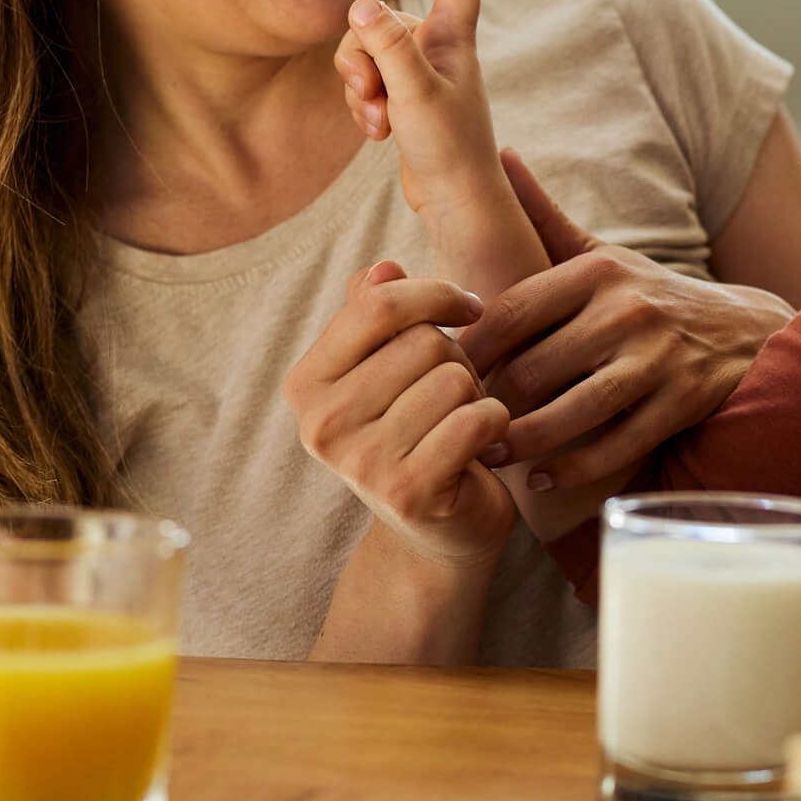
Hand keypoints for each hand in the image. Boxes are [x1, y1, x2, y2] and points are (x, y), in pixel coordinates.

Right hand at [283, 261, 515, 567]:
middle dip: (458, 359)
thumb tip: (383, 267)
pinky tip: (483, 444)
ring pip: (454, 379)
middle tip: (452, 397)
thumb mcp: (389, 370)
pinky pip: (476, 420)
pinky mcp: (409, 492)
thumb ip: (378, 317)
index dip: (435, 293)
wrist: (436, 533)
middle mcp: (321, 424)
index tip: (468, 307)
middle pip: (423, 342)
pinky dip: (495, 425)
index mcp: (305, 383)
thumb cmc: (418, 433)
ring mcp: (360, 462)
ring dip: (476, 395)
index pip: (377, 304)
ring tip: (460, 423)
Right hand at [333, 0, 504, 216]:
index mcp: (454, 39)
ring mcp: (418, 74)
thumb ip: (387, 46)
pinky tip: (379, 134)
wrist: (455, 205)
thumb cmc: (449, 150)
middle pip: (377, 21)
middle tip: (376, 98)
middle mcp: (437, 49)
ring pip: (363, 53)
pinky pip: (363, 83)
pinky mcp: (402, 99)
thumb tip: (361, 1)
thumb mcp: (414, 94)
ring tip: (381, 121)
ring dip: (360, 88)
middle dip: (361, 58)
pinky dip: (363, 105)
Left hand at [461, 150, 793, 490]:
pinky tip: (543, 480)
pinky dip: (576, 467)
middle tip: (452, 423)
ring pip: (575, 409)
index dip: (470, 345)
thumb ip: (546, 215)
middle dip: (489, 401)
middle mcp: (628, 310)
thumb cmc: (653, 296)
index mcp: (599, 272)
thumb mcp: (603, 253)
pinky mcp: (683, 401)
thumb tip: (501, 156)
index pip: (514, 310)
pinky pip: (619, 445)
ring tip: (490, 455)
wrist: (748, 331)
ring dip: (524, 440)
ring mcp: (658, 358)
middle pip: (537, 365)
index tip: (438, 370)